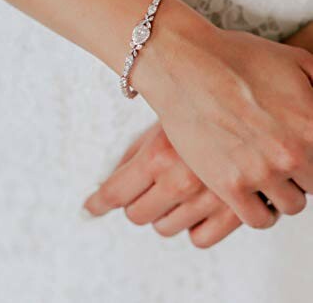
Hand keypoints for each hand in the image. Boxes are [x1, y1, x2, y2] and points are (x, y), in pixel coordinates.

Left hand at [85, 122, 241, 247]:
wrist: (255, 109)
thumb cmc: (204, 110)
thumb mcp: (163, 122)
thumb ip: (134, 154)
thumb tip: (108, 180)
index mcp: (158, 156)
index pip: (115, 193)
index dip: (98, 202)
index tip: (91, 207)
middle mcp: (181, 181)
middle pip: (137, 214)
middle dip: (137, 200)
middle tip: (149, 183)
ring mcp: (207, 200)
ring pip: (164, 227)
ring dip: (165, 211)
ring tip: (180, 186)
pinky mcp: (233, 214)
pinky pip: (199, 238)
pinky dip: (194, 225)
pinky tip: (198, 204)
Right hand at [134, 3, 312, 228]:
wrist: (186, 65)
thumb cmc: (236, 59)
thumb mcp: (296, 61)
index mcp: (312, 125)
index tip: (304, 152)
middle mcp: (291, 154)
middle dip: (301, 172)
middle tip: (281, 156)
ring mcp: (260, 172)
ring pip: (291, 205)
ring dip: (282, 191)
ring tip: (266, 172)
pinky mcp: (229, 185)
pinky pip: (258, 219)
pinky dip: (260, 209)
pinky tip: (252, 191)